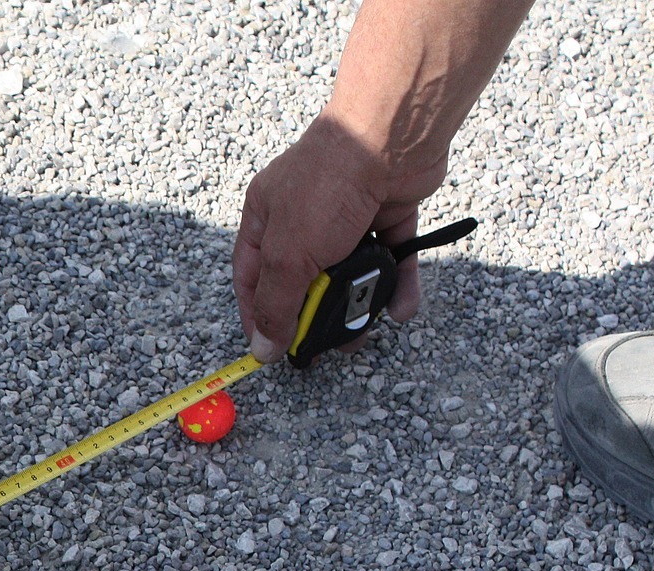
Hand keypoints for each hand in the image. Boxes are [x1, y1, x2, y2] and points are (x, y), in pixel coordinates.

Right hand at [233, 115, 445, 362]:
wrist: (390, 138)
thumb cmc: (327, 184)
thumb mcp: (287, 256)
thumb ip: (276, 305)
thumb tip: (264, 347)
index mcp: (265, 217)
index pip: (252, 277)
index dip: (259, 315)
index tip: (270, 349)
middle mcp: (302, 216)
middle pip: (303, 279)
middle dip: (315, 315)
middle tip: (324, 346)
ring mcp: (347, 214)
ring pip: (349, 272)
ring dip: (359, 303)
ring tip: (366, 330)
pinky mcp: (387, 212)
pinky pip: (392, 257)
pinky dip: (398, 283)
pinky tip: (401, 307)